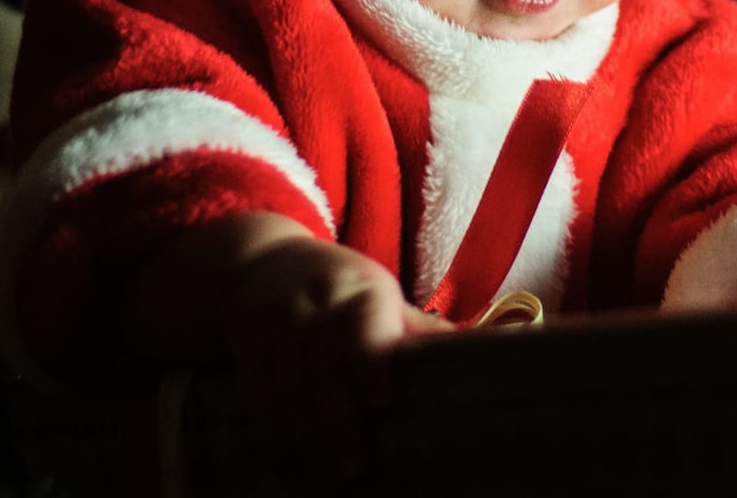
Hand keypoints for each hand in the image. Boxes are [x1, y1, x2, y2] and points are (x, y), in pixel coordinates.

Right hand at [222, 235, 447, 477]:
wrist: (263, 259)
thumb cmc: (341, 286)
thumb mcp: (378, 293)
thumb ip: (418, 328)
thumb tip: (488, 349)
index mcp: (360, 293)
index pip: (362, 327)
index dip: (370, 362)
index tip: (382, 400)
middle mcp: (316, 308)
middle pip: (324, 368)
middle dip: (337, 420)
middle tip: (355, 467)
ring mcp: (278, 328)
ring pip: (289, 389)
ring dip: (305, 436)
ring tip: (327, 478)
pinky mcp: (249, 347)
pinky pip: (257, 394)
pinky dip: (272, 431)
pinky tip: (289, 463)